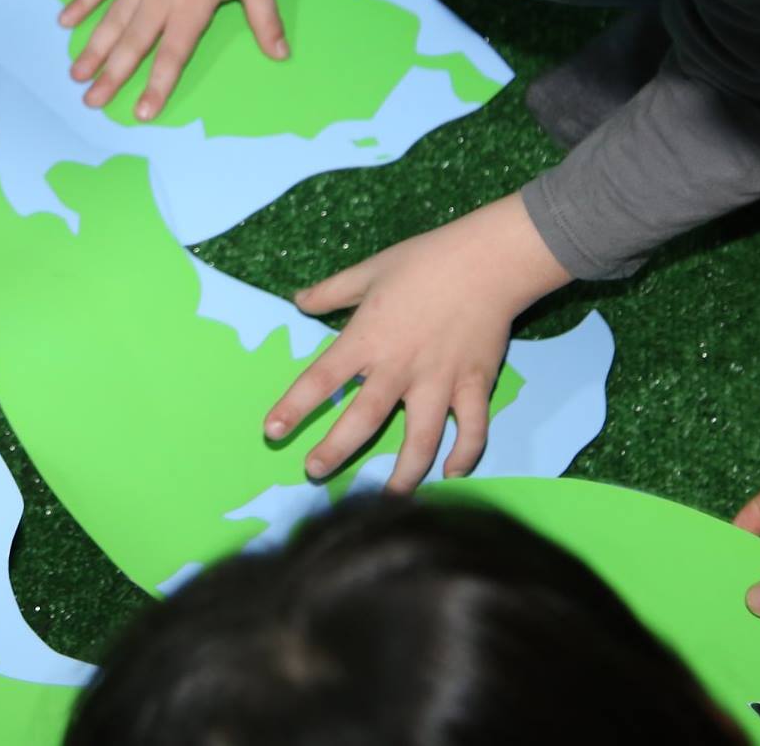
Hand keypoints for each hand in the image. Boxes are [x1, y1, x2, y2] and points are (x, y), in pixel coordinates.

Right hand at [59, 0, 287, 119]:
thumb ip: (264, 20)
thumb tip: (281, 55)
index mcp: (191, 7)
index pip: (172, 55)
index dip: (158, 85)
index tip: (142, 113)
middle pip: (133, 44)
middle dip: (112, 76)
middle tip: (91, 102)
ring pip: (112, 20)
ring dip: (93, 49)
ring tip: (76, 75)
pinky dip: (82, 2)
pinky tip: (65, 22)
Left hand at [264, 193, 568, 490]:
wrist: (488, 260)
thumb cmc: (424, 261)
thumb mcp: (368, 270)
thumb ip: (331, 291)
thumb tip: (297, 301)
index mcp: (367, 339)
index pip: (320, 379)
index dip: (294, 408)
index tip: (271, 432)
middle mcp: (399, 368)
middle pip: (363, 420)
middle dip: (336, 451)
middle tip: (314, 472)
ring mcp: (439, 381)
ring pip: (420, 440)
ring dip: (404, 474)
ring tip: (387, 499)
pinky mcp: (475, 385)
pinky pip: (472, 430)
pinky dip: (465, 455)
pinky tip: (451, 474)